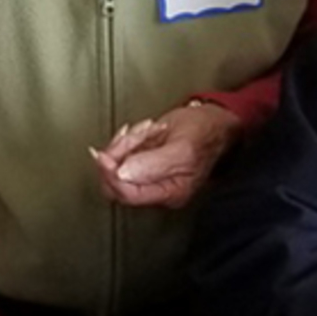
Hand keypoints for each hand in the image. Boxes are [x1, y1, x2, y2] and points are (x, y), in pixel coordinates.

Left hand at [89, 99, 240, 208]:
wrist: (214, 120)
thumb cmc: (206, 134)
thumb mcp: (181, 148)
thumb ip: (153, 164)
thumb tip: (123, 175)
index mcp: (170, 193)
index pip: (128, 195)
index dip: (111, 175)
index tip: (102, 156)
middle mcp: (158, 189)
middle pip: (117, 181)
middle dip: (120, 153)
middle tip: (132, 136)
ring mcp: (149, 175)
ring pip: (117, 165)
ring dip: (127, 142)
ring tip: (146, 130)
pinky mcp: (144, 162)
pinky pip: (122, 154)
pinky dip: (128, 138)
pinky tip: (143, 131)